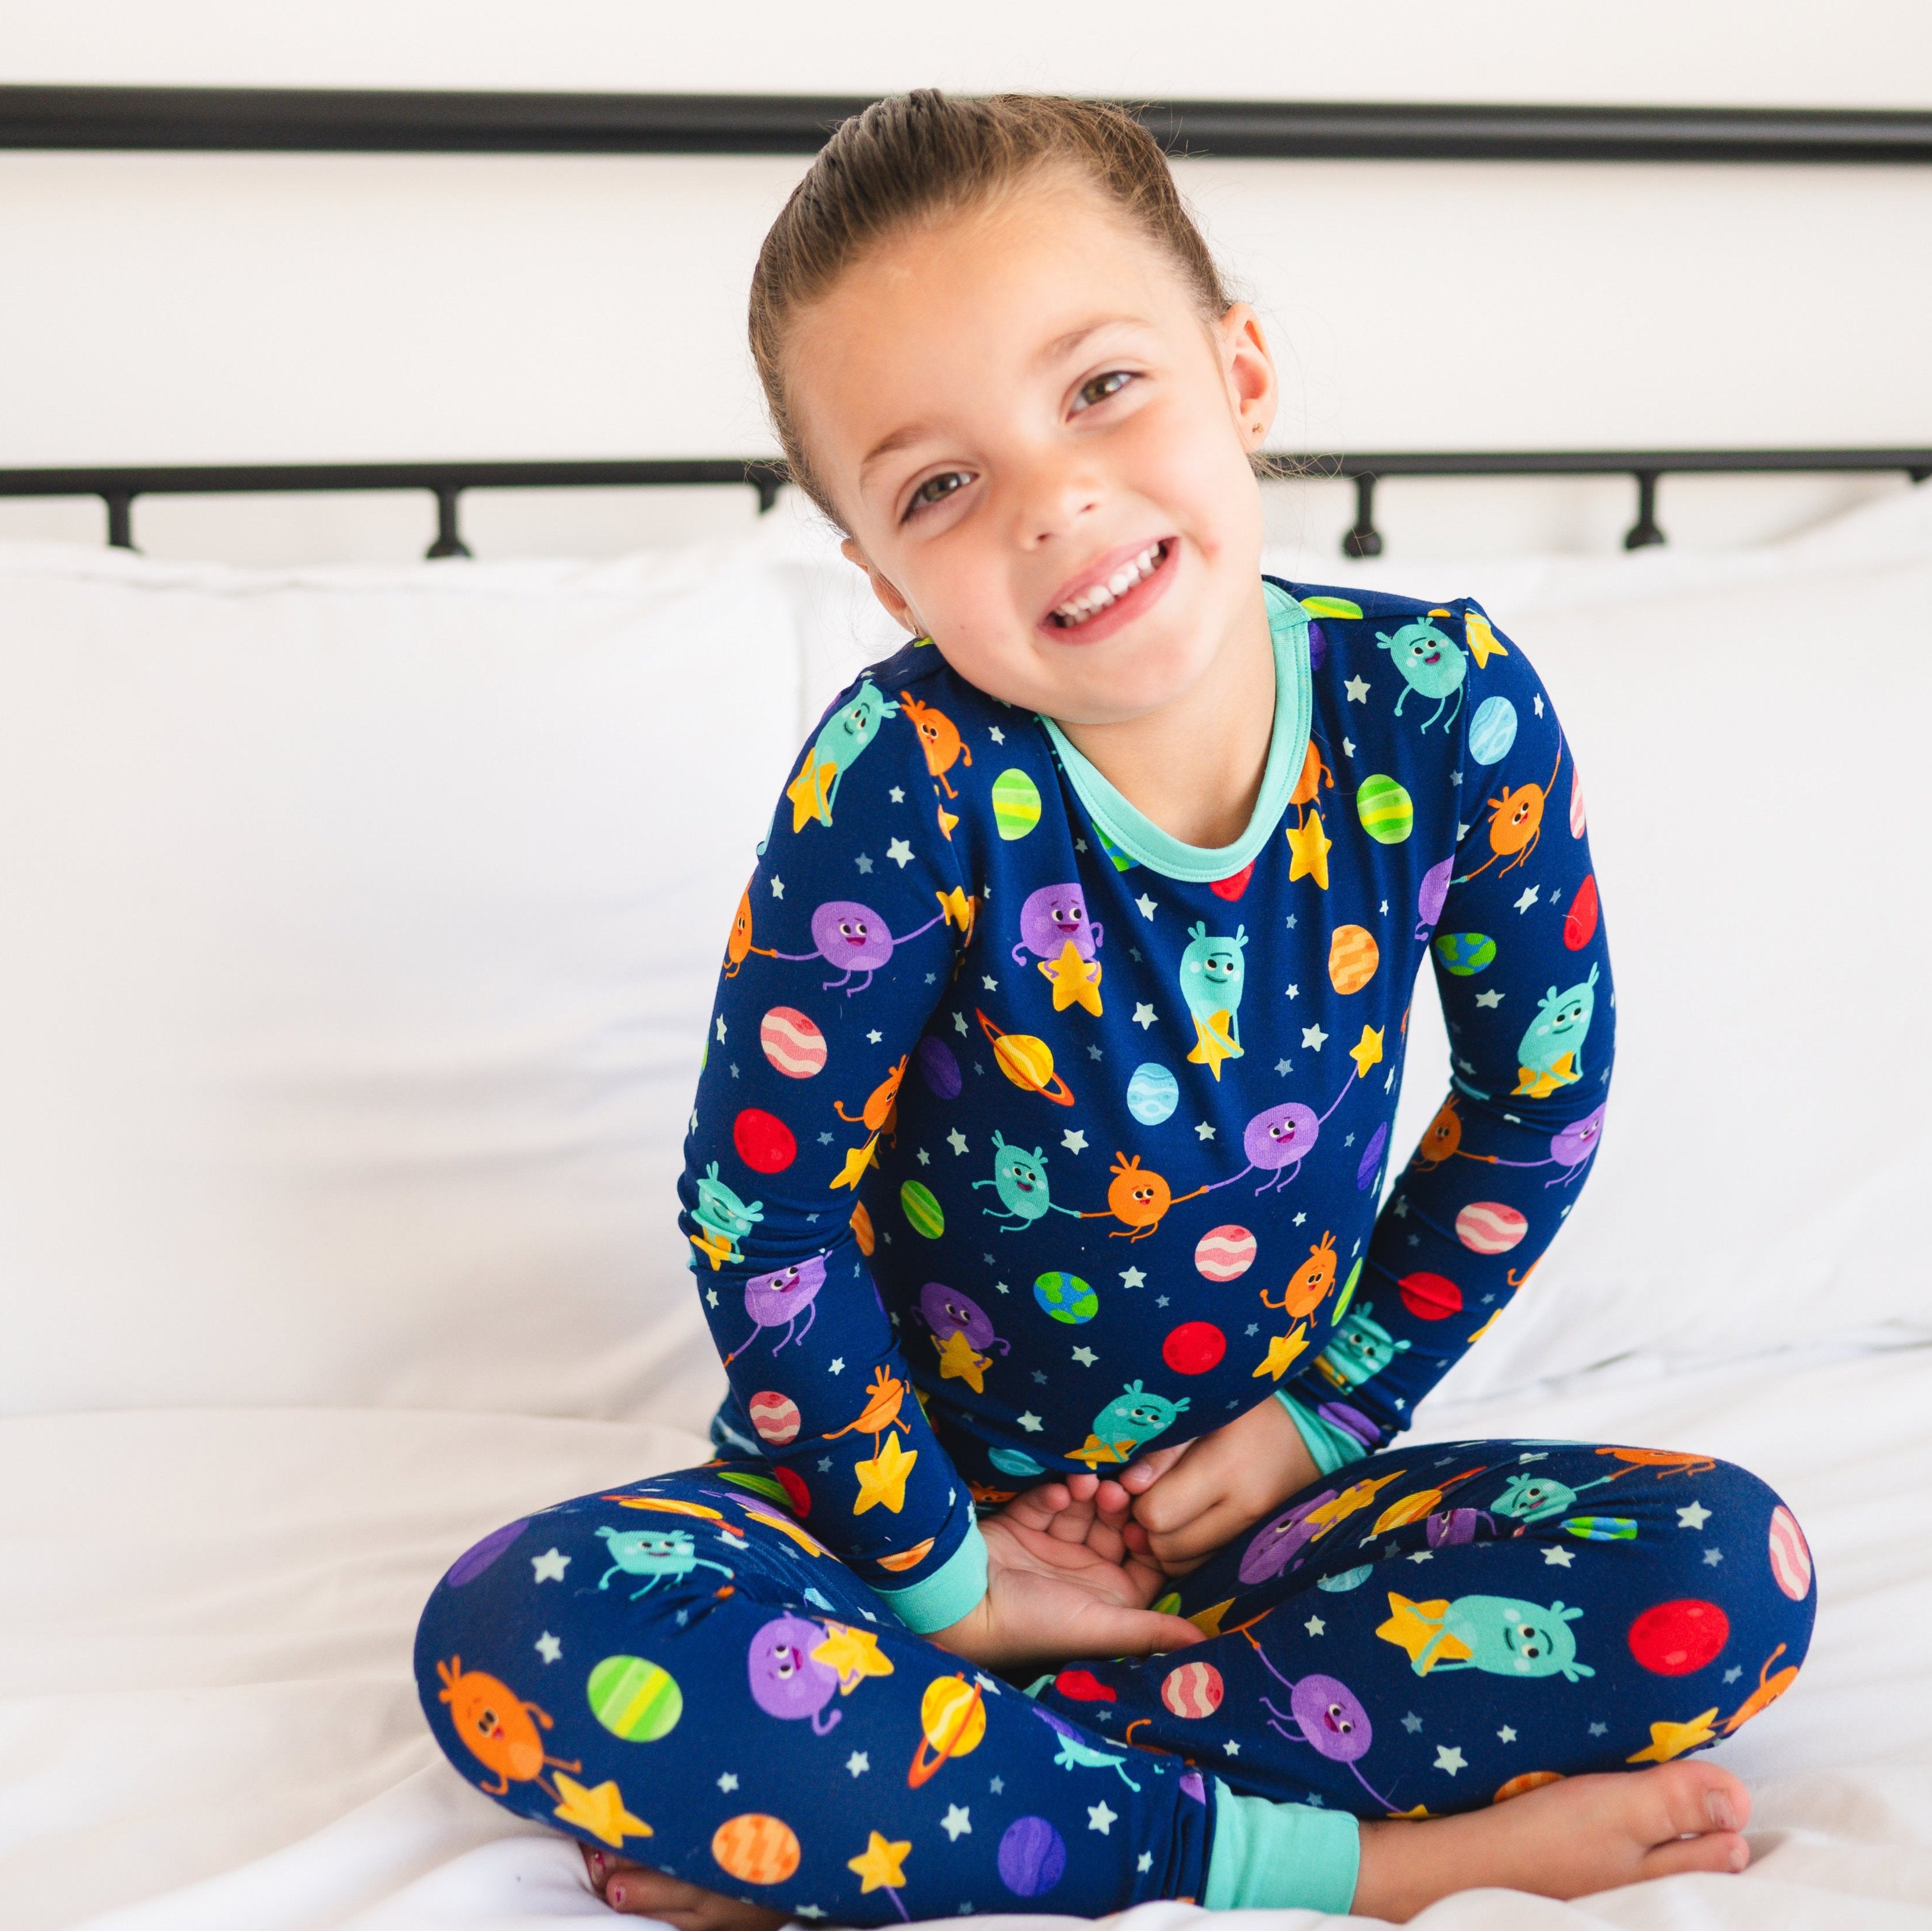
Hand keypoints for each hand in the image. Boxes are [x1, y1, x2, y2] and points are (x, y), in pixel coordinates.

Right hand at [927, 1474, 1201, 1673]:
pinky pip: (1049, 1500)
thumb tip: (1204, 1646)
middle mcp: (1086, 1570)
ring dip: (1088, 1493)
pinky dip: (1055, 1494)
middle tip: (1115, 1490)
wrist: (964, 1606)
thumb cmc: (1035, 1623)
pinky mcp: (1023, 1525)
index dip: (1151, 1535)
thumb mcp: (1099, 1626)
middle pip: (1116, 1525)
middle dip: (1118, 1505)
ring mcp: (1054, 1546)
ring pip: (1085, 1508)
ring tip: (1086, 1484)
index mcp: (1111, 1597)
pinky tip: (1058, 1492)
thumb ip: (1152, 1631)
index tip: (1148, 1518)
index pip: (1146, 1555)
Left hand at [1111, 1395, 1320, 1577]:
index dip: (1138, 1500)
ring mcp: (1255, 1535)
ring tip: (1166, 1511)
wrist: (1311, 1437)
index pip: (1156, 1513)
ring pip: (1183, 1566)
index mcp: (1226, 1468)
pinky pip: (1206, 1569)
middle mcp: (1244, 1510)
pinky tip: (1189, 1525)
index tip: (1139, 1482)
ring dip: (1165, 1545)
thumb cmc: (1247, 1414)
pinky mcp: (1259, 1550)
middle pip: (1167, 1547)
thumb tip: (1129, 1485)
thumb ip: (1163, 1448)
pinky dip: (1189, 1553)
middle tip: (1147, 1500)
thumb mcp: (1204, 1412)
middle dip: (1147, 1527)